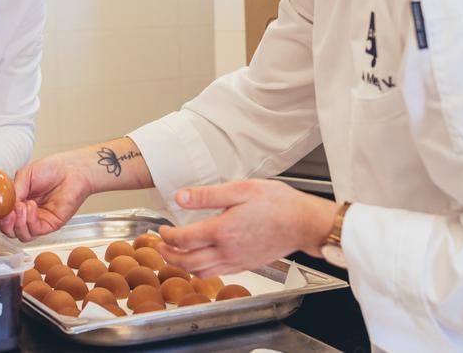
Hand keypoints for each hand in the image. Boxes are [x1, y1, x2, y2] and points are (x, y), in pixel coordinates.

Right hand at [0, 150, 93, 241]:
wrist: (72, 170)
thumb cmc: (51, 169)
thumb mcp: (24, 175)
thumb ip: (13, 190)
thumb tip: (3, 205)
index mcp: (17, 201)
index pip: (1, 217)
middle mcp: (25, 214)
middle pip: (8, 230)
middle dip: (4, 223)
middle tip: (6, 213)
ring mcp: (37, 221)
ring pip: (19, 234)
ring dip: (17, 223)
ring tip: (21, 206)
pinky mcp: (48, 225)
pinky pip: (34, 231)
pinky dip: (29, 220)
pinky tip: (31, 206)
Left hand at [155, 179, 336, 276]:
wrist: (304, 223)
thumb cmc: (277, 203)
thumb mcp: (240, 189)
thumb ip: (207, 196)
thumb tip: (180, 197)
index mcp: (222, 231)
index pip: (183, 239)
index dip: (167, 236)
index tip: (161, 229)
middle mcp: (227, 251)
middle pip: (187, 261)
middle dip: (168, 255)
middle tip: (158, 246)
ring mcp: (237, 261)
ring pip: (201, 272)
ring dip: (182, 265)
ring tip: (174, 255)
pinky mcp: (246, 265)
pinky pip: (217, 273)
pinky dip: (201, 270)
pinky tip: (200, 261)